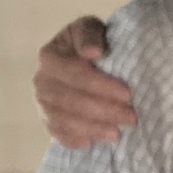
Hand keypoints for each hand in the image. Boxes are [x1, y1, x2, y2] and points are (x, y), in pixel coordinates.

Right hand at [35, 16, 136, 147]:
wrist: (84, 57)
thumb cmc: (91, 42)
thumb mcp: (91, 29)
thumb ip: (91, 35)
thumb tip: (93, 52)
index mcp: (50, 56)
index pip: (75, 74)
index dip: (102, 86)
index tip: (129, 95)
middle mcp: (41, 80)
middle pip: (70, 100)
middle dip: (103, 111)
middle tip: (132, 118)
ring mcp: (42, 102)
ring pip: (63, 120)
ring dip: (92, 128)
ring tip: (117, 134)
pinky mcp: (47, 119)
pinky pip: (57, 133)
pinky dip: (73, 139)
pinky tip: (92, 143)